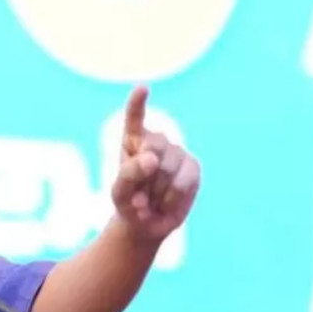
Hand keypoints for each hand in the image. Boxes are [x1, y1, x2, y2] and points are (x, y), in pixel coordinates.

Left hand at [111, 86, 200, 241]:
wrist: (147, 223)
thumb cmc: (128, 203)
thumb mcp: (119, 192)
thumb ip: (129, 173)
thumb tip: (152, 158)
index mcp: (132, 141)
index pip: (135, 118)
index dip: (138, 103)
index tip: (142, 88)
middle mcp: (156, 141)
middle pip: (155, 145)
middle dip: (146, 173)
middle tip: (139, 192)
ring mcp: (177, 152)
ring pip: (170, 166)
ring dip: (158, 190)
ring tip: (152, 198)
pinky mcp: (193, 167)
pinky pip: (185, 180)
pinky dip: (173, 196)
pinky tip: (167, 201)